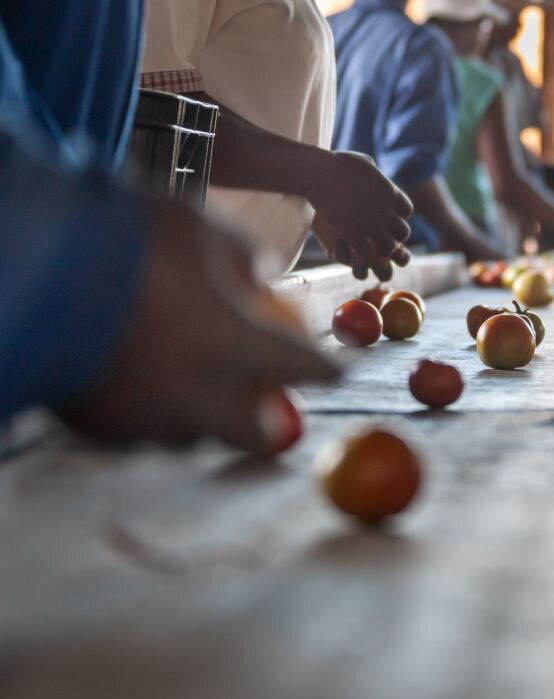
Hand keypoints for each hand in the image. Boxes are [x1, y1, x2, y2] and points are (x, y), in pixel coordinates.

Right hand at [58, 202, 341, 453]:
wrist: (25, 274)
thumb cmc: (122, 240)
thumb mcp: (197, 226)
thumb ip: (244, 256)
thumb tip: (264, 279)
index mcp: (239, 349)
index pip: (306, 369)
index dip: (327, 368)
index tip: (338, 370)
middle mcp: (202, 398)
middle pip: (260, 432)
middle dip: (270, 416)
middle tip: (270, 397)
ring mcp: (151, 423)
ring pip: (198, 432)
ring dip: (205, 411)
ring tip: (189, 377)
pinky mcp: (106, 432)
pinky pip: (144, 430)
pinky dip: (151, 408)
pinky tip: (138, 377)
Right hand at [308, 151, 412, 280]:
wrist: (318, 173)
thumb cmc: (336, 164)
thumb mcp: (362, 162)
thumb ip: (373, 171)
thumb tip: (374, 170)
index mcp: (390, 192)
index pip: (407, 210)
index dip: (398, 215)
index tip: (386, 214)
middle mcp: (385, 210)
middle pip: (403, 232)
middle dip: (394, 235)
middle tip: (381, 234)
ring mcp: (371, 224)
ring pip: (389, 246)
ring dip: (381, 247)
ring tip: (371, 243)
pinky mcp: (354, 234)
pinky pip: (367, 251)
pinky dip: (362, 250)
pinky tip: (353, 243)